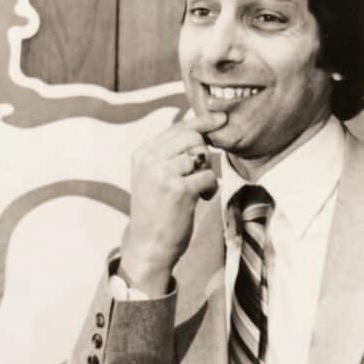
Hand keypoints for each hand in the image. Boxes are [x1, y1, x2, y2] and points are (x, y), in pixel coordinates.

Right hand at [120, 112, 226, 295]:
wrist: (147, 245)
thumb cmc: (156, 212)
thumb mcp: (152, 177)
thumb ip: (168, 154)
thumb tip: (200, 129)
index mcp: (142, 154)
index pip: (177, 128)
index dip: (202, 122)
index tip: (221, 118)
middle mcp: (150, 160)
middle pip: (193, 138)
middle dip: (204, 155)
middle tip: (198, 175)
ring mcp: (163, 174)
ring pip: (202, 156)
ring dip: (206, 174)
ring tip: (197, 190)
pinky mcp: (179, 190)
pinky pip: (208, 176)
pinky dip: (210, 188)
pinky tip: (202, 199)